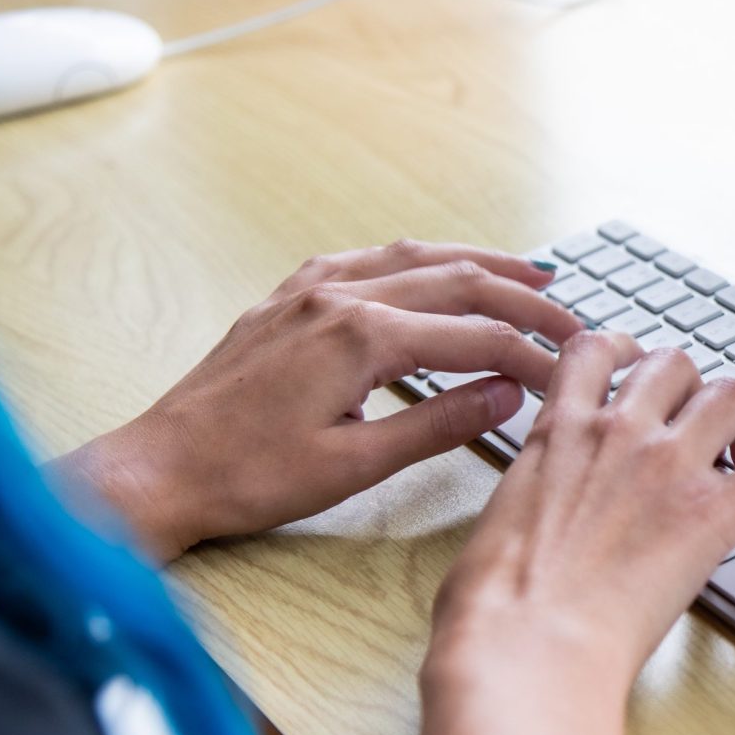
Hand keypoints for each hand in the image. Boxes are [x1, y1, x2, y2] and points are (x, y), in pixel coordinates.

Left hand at [56, 239, 583, 560]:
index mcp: (359, 338)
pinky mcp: (288, 297)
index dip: (532, 357)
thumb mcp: (355, 465)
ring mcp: (309, 290)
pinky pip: (369, 259)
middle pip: (458, 282)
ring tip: (531, 275)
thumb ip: (438, 423)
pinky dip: (420, 260)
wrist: (161, 469)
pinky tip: (439, 269)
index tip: (570, 377)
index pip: (475, 338)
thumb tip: (507, 394)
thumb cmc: (248, 477)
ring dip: (480, 264)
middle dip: (524, 301)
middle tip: (573, 322)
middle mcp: (337, 297)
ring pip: (416, 257)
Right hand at [429, 330, 734, 695]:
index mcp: (559, 432)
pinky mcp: (713, 513)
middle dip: (693, 388)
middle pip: (676, 365)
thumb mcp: (496, 527)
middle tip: (702, 426)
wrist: (526, 644)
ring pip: (730, 395)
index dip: (626, 352)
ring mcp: (671, 468)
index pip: (596, 352)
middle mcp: (618, 432)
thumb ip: (523, 504)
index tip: (637, 363)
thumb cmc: (496, 605)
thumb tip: (521, 530)